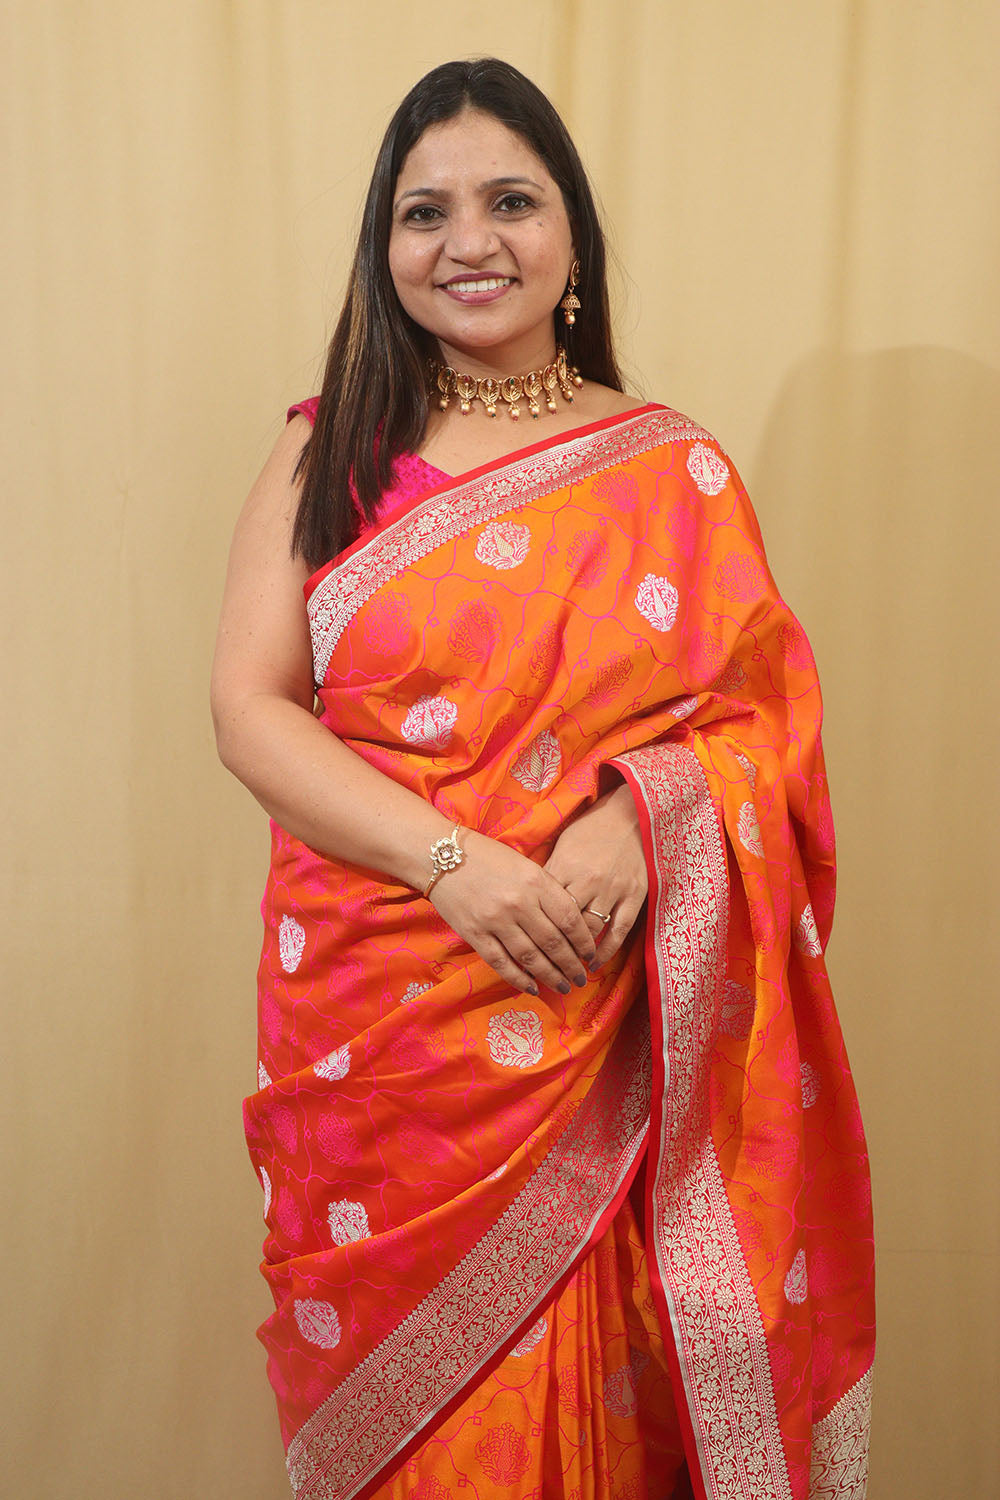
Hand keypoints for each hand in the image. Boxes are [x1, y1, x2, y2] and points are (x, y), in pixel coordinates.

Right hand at [427, 830, 597, 996]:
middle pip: (554, 943)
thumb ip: (546, 892)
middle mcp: (519, 903)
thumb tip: (570, 924)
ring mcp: (495, 920)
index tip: (591, 954)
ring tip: (563, 986)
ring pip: (531, 958)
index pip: (570, 919)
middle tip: (581, 978)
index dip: (584, 942)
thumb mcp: (525, 866)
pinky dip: (519, 979)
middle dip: (572, 965)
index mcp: (536, 881)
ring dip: (550, 976)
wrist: (441, 856)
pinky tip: (533, 988)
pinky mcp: (475, 934)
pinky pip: (501, 963)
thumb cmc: (488, 857)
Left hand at [542, 782, 647, 965]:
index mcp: (565, 866)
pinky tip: (595, 963)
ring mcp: (613, 889)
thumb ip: (549, 874)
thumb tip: (529, 902)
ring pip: (590, 930)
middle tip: (544, 966)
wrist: (630, 814)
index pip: (543, 906)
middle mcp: (588, 880)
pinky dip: (607, 951)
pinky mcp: (635, 895)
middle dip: (553, 948)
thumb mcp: (563, 846)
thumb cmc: (591, 828)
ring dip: (577, 953)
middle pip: (564, 924)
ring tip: (567, 968)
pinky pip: (620, 931)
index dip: (532, 929)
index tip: (524, 947)